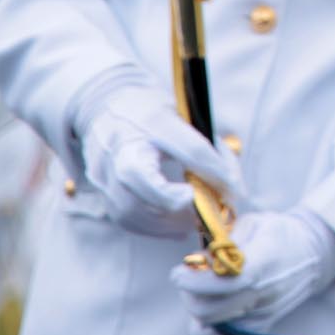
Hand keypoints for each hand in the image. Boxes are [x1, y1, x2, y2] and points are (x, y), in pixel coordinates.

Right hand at [73, 82, 240, 238]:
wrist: (104, 107)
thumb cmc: (153, 112)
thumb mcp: (184, 113)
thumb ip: (207, 145)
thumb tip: (233, 186)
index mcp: (151, 119)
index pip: (187, 148)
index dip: (214, 171)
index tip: (235, 189)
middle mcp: (121, 145)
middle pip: (140, 180)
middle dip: (176, 202)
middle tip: (206, 212)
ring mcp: (104, 169)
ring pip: (130, 208)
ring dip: (167, 223)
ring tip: (194, 222)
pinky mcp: (100, 189)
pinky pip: (125, 217)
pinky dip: (152, 227)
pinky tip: (174, 225)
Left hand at [171, 209, 334, 334]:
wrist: (314, 253)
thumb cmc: (280, 234)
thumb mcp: (255, 223)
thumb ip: (224, 242)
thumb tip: (197, 262)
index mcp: (265, 262)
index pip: (226, 283)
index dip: (195, 282)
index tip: (178, 272)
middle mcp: (266, 293)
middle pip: (212, 311)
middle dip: (189, 294)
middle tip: (187, 279)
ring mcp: (265, 314)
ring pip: (214, 330)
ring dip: (197, 313)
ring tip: (200, 294)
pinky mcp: (262, 328)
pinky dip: (209, 333)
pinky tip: (207, 316)